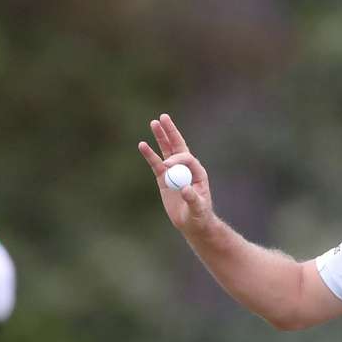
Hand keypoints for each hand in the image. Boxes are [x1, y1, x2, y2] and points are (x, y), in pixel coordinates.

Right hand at [137, 114, 213, 236]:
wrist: (192, 223)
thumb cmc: (199, 216)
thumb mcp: (198, 209)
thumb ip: (193, 199)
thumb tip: (185, 189)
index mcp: (198, 172)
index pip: (186, 158)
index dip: (176, 159)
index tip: (167, 166)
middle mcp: (186, 168)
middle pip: (177, 146)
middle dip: (170, 132)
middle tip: (163, 117)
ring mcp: (174, 172)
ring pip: (166, 151)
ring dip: (160, 137)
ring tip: (154, 122)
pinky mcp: (164, 178)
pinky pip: (156, 163)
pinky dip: (149, 154)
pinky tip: (142, 145)